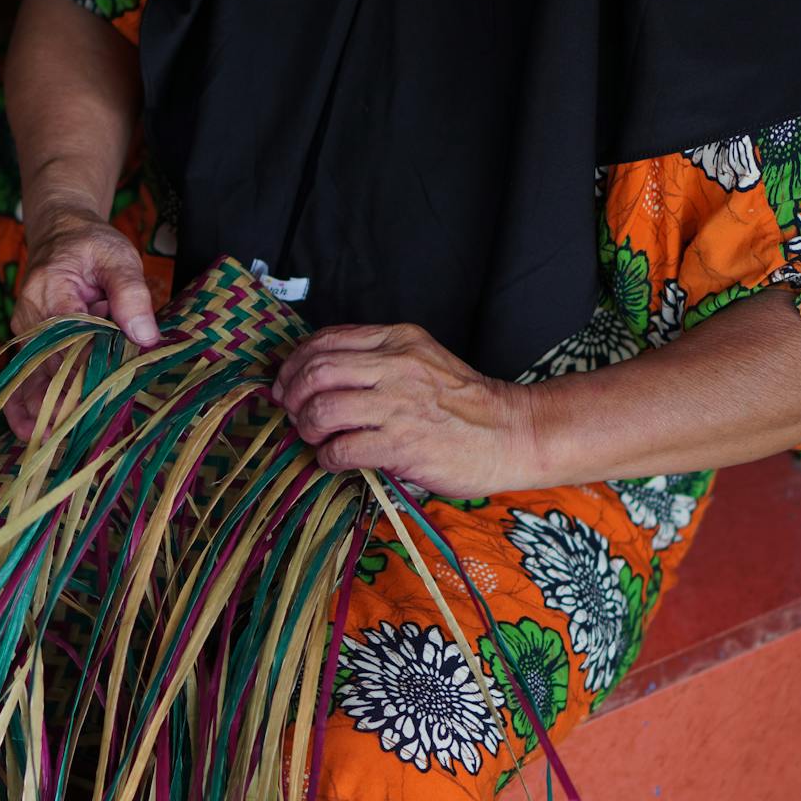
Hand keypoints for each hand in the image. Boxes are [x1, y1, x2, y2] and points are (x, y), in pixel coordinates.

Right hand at [6, 203, 157, 437]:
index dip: (83, 377)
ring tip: (50, 443)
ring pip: (31, 377)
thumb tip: (145, 336)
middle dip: (62, 403)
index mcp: (53, 294)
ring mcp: (26, 333)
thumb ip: (131, 293)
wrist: (60, 232)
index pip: (70, 344)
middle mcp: (32, 318)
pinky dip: (22, 403)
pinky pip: (23, 376)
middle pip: (48, 367)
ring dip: (39, 410)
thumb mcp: (118, 256)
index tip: (97, 407)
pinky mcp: (29, 343)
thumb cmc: (91, 245)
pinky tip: (26, 432)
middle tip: (77, 437)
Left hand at [271, 323, 543, 495]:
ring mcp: (399, 406)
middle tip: (293, 413)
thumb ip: (378, 360)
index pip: (326, 340)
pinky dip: (327, 458)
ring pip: (322, 410)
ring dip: (307, 428)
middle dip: (292, 395)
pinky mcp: (402, 445)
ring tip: (316, 438)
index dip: (295, 363)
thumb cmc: (465, 404)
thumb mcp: (422, 360)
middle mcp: (396, 367)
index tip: (288, 384)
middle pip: (316, 372)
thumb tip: (320, 375)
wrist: (512, 433)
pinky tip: (335, 460)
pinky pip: (341, 450)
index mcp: (398, 340)